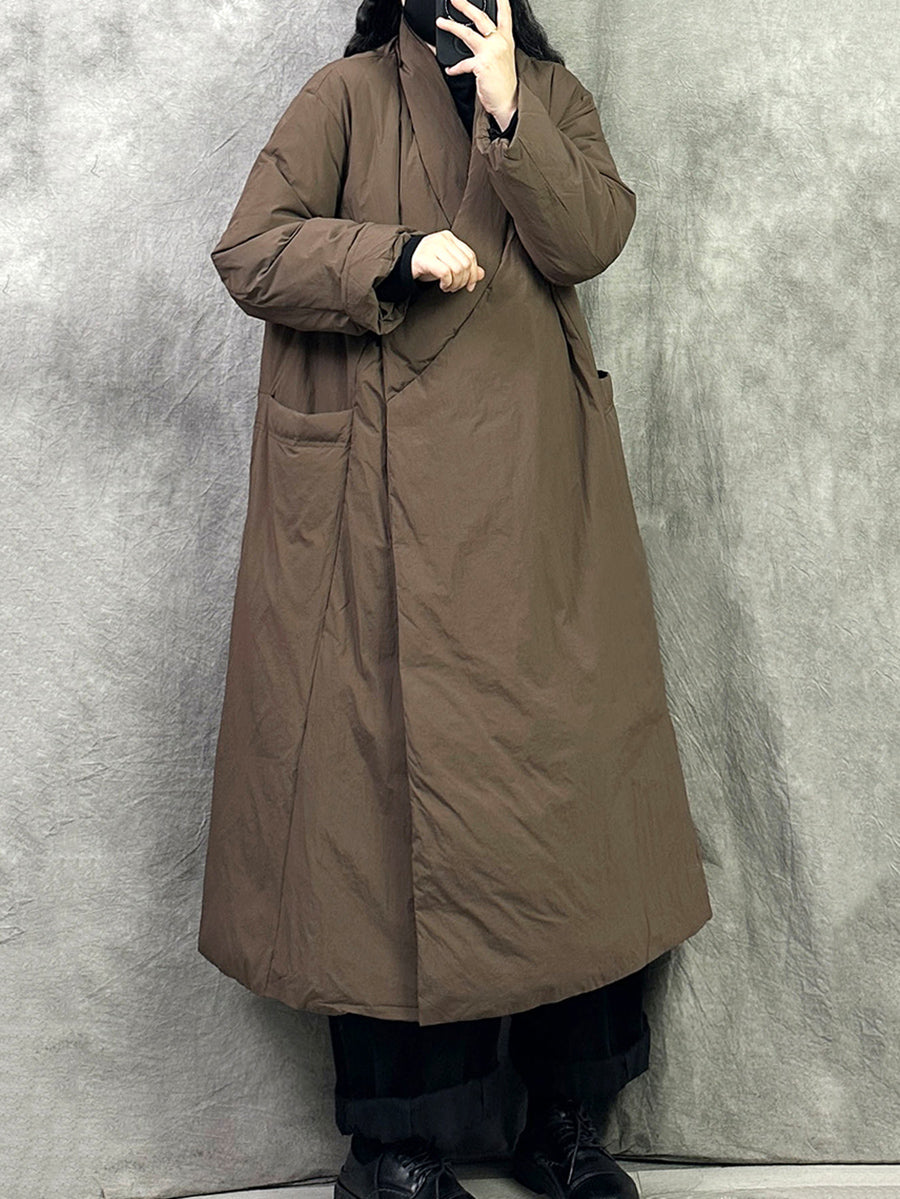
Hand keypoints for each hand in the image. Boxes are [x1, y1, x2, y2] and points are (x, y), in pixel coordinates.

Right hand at [411, 230, 485, 291]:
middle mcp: (443, 240)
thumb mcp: (448, 263)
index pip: (470, 255)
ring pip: (457, 269)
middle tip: (456, 287)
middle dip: (464, 281)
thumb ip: (465, 267)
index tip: (470, 285)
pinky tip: (443, 285)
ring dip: (455, 283)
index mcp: (450, 238)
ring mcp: (433, 247)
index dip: (473, 273)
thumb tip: (481, 274)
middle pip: (465, 263)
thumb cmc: (426, 262)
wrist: (404, 261)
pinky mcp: (425, 258)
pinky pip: (445, 272)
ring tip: (448, 286)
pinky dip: (447, 282)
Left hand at [436, 0, 518, 130]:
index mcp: (506, 40)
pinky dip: (454, 67)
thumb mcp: (501, 59)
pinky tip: (450, 69)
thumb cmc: (504, 83)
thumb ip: (491, 46)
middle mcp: (499, 43)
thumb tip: (473, 38)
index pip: (505, 14)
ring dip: (451, 26)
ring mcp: (491, 53)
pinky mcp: (482, 65)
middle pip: (480, 17)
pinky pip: (462, 63)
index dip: (500, 1)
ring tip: (440, 22)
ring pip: (467, 33)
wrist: (508, 102)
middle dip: (465, 5)